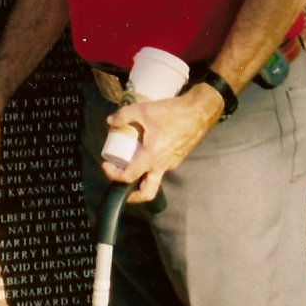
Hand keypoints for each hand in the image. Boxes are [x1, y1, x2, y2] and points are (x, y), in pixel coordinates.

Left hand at [101, 85, 223, 202]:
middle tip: (120, 184)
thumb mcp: (143, 110)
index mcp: (151, 158)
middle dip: (132, 196)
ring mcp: (172, 164)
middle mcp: (162, 166)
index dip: (113, 175)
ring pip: (154, 178)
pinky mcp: (178, 157)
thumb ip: (124, 115)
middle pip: (147, 192)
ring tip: (131, 160)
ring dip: (141, 175)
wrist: (200, 111)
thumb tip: (110, 121)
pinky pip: (162, 166)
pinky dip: (152, 163)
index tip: (106, 165)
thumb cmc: (172, 113)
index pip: (129, 177)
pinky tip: (147, 148)